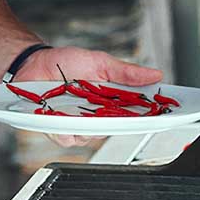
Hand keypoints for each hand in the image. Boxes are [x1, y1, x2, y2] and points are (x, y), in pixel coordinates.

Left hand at [16, 46, 163, 147]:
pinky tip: (62, 118)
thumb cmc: (65, 63)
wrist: (33, 63)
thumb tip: (155, 74)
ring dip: (89, 125)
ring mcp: (77, 124)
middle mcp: (96, 116)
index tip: (165, 114)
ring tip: (82, 110)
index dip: (151, 116)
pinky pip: (67, 138)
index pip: (136, 113)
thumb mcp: (99, 62)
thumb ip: (125, 72)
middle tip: (121, 112)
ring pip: (91, 136)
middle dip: (121, 123)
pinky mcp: (57, 129)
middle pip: (116, 129)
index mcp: (110, 101)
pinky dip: (66, 129)